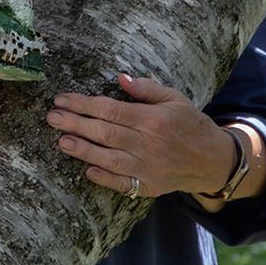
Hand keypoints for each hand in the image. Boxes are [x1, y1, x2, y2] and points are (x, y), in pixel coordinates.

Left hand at [46, 73, 236, 198]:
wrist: (213, 160)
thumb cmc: (190, 124)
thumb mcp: (174, 99)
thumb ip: (147, 89)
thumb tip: (120, 77)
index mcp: (153, 119)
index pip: (111, 109)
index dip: (84, 104)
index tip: (62, 99)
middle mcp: (149, 144)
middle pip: (105, 133)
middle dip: (76, 124)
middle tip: (52, 117)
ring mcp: (148, 168)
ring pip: (110, 160)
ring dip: (83, 151)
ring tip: (61, 141)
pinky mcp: (149, 187)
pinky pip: (123, 184)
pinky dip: (105, 178)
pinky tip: (86, 170)